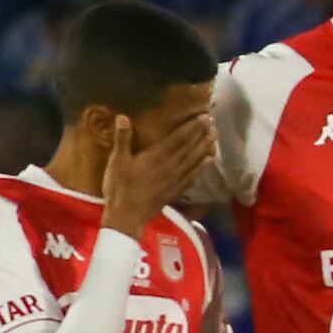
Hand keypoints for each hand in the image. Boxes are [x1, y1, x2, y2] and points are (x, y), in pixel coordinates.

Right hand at [98, 102, 215, 228]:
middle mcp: (170, 166)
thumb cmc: (120, 187)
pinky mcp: (176, 190)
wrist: (127, 216)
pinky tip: (209, 161)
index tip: (204, 117)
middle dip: (202, 134)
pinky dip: (202, 167)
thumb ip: (122, 139)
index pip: (178, 138)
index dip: (192, 127)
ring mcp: (175, 179)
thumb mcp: (117, 161)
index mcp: (156, 156)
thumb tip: (122, 116)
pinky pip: (193, 176)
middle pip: (189, 147)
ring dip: (205, 147)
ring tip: (215, 136)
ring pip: (194, 160)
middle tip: (214, 122)